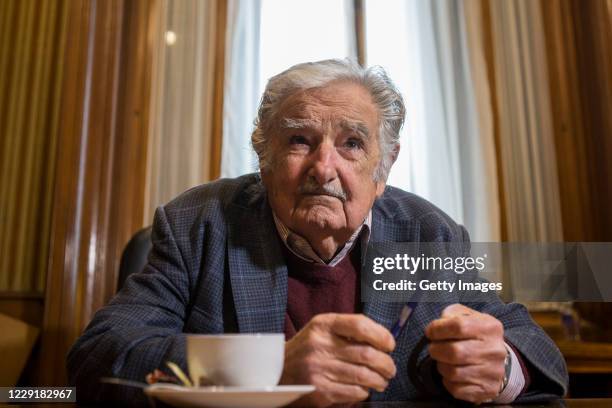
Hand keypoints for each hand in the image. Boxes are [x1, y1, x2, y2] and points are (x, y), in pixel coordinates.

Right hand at [280, 313, 396, 406]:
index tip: (389, 344)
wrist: (277, 371)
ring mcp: (319, 368)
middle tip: (390, 368)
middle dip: (386, 363)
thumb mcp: (321, 330)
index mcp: (323, 325)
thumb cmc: (307, 349)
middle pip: (366, 353)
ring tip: (381, 381)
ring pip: (363, 375)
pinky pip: (353, 392)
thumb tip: (382, 339)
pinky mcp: (320, 389)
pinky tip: (364, 389)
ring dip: (379, 380)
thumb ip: (348, 330)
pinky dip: (364, 392)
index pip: (359, 325)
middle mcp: (320, 345)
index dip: (381, 335)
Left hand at [425, 304, 506, 403]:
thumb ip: (452, 314)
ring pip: (453, 372)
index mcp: (489, 328)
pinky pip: (456, 389)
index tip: (430, 332)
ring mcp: (493, 372)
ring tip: (443, 360)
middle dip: (436, 349)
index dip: (438, 329)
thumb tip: (438, 325)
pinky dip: (447, 381)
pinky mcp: (487, 390)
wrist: (499, 360)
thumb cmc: (476, 336)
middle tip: (433, 348)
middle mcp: (494, 350)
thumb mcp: (468, 316)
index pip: (458, 326)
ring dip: (441, 366)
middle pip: (454, 351)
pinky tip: (451, 373)